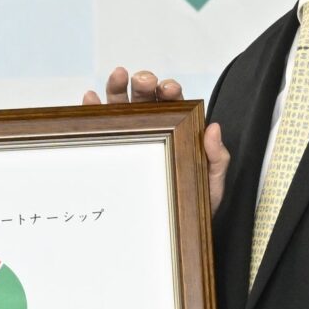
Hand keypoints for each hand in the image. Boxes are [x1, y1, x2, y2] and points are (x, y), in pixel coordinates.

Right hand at [85, 67, 229, 212]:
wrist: (171, 232)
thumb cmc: (192, 207)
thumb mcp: (211, 185)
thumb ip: (218, 159)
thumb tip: (214, 129)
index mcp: (178, 130)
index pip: (174, 104)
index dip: (170, 91)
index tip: (168, 89)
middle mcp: (153, 128)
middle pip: (145, 99)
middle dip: (144, 84)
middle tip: (143, 81)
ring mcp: (130, 136)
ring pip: (121, 106)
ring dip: (118, 88)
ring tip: (118, 76)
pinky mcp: (110, 149)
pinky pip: (100, 126)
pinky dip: (93, 109)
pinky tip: (90, 99)